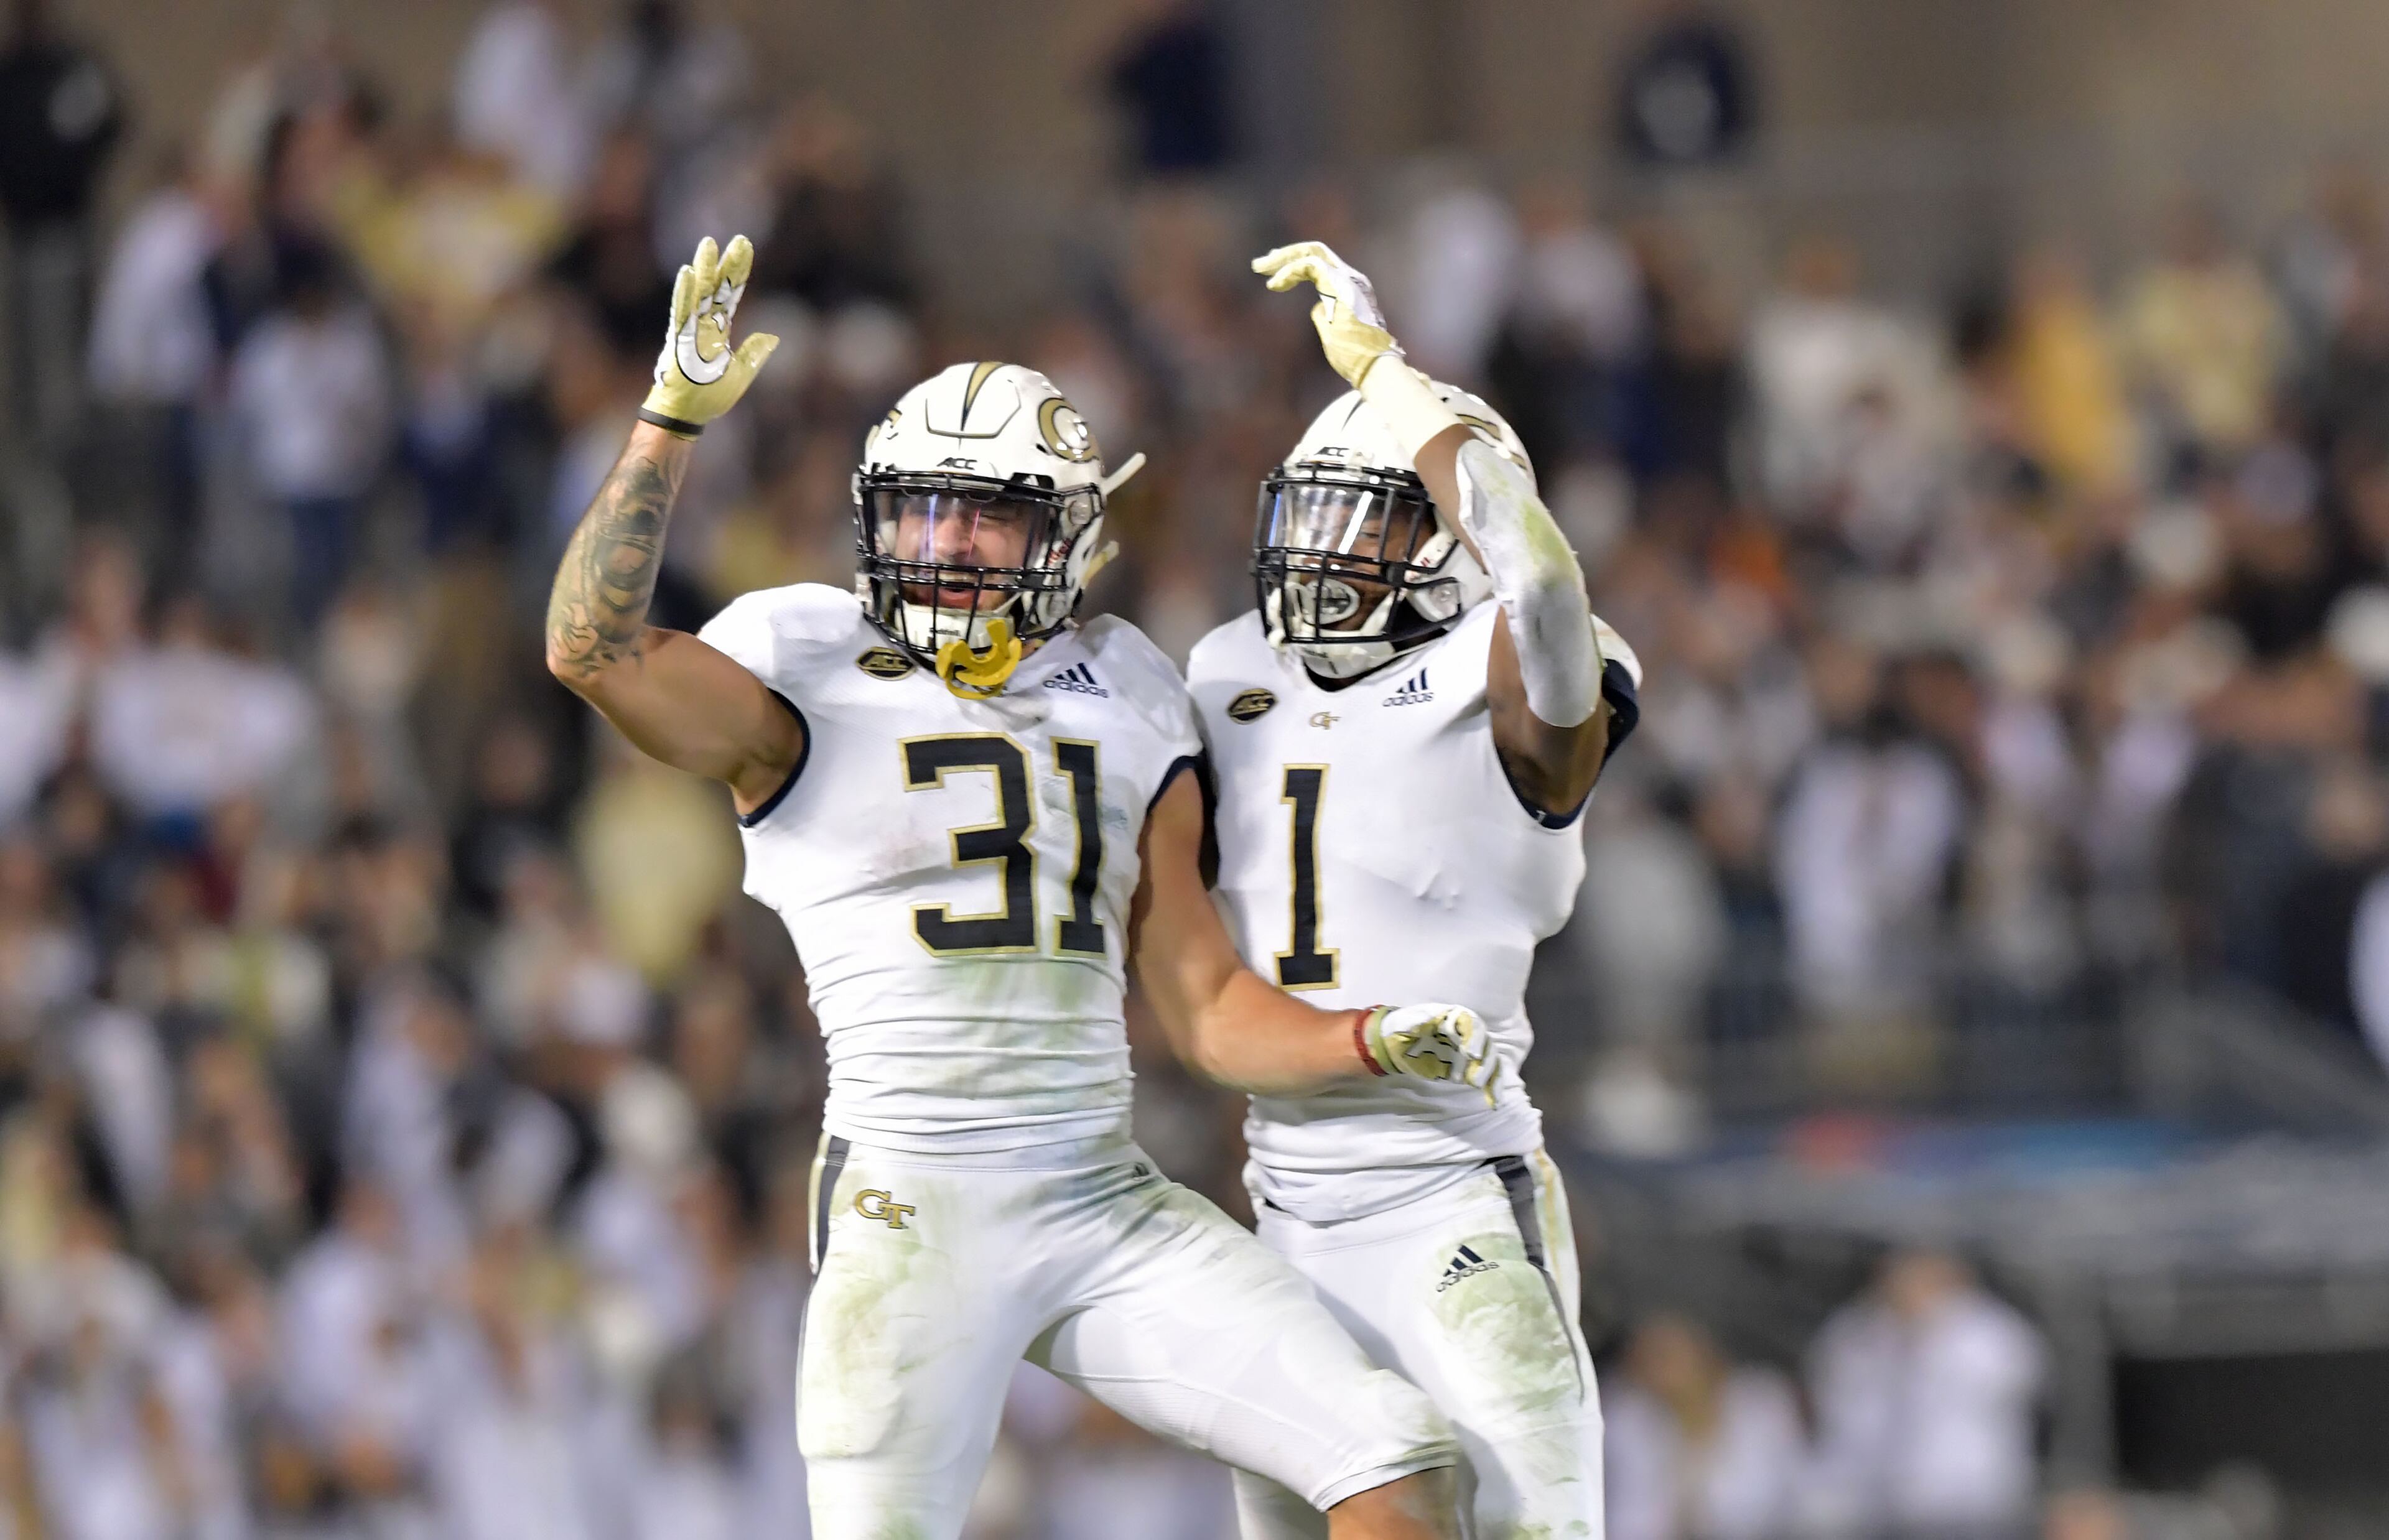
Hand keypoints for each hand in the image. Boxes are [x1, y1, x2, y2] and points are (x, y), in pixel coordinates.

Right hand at [644, 235, 778, 430]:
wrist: (688, 416)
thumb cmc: (708, 396)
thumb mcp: (740, 374)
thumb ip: (753, 354)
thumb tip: (771, 337)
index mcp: (718, 330)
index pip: (731, 294)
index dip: (738, 272)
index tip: (745, 247)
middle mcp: (704, 325)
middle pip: (717, 288)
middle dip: (727, 265)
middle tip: (740, 240)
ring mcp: (690, 331)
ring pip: (698, 294)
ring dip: (704, 270)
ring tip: (709, 244)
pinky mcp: (678, 341)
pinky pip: (682, 313)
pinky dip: (684, 294)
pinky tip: (687, 273)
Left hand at [1253, 240, 1402, 387]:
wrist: (1374, 367)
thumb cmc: (1356, 357)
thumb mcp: (1333, 333)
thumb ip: (1325, 316)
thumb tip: (1316, 308)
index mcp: (1349, 288)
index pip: (1320, 264)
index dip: (1295, 264)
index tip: (1273, 277)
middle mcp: (1350, 278)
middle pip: (1315, 252)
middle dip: (1285, 255)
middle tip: (1259, 265)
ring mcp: (1347, 280)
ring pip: (1312, 253)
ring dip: (1283, 259)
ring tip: (1260, 268)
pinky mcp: (1339, 285)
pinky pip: (1310, 266)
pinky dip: (1289, 271)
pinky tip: (1275, 284)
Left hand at [1360, 1004, 1498, 1103]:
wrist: (1393, 1043)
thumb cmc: (1399, 1028)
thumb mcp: (1403, 1022)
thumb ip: (1414, 1022)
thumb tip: (1424, 1021)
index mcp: (1451, 1017)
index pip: (1470, 1024)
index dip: (1475, 1038)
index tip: (1471, 1054)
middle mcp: (1463, 1033)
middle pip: (1484, 1043)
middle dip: (1484, 1061)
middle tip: (1475, 1080)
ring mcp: (1465, 1050)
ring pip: (1488, 1060)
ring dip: (1490, 1075)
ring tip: (1483, 1089)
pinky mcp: (1463, 1067)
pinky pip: (1481, 1074)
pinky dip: (1490, 1086)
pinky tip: (1493, 1100)